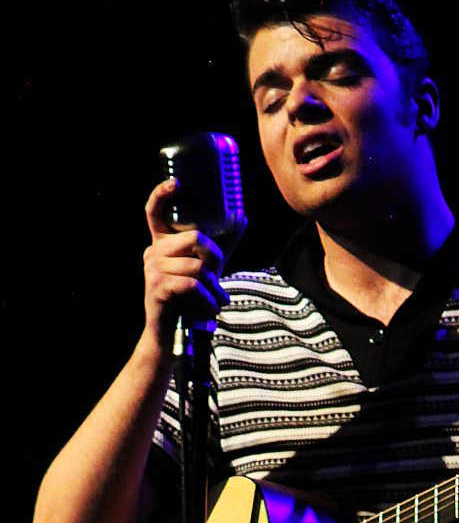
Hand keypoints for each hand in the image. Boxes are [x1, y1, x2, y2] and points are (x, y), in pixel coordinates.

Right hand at [143, 178, 232, 347]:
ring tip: (213, 299)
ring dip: (213, 286)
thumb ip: (220, 244)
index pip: (154, 212)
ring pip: (197, 264)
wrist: (174, 337)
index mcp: (161, 244)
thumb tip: (241, 216)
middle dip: (215, 258)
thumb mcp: (208, 269)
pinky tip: (208, 308)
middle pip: (195, 238)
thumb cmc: (191, 300)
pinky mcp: (157, 289)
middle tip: (216, 278)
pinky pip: (193, 285)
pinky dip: (207, 299)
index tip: (177, 184)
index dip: (162, 194)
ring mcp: (152, 271)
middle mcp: (153, 253)